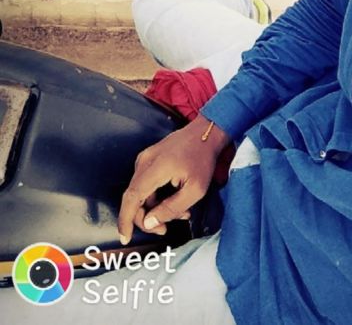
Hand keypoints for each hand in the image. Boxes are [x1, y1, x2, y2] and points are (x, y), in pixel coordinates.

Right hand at [117, 113, 230, 244]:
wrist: (206, 132)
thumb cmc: (203, 159)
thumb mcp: (195, 189)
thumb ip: (171, 208)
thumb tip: (150, 223)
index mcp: (154, 168)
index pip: (132, 198)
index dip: (126, 220)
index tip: (125, 238)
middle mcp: (144, 162)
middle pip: (135, 198)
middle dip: (146, 218)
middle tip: (164, 229)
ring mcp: (145, 159)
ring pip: (141, 192)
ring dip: (155, 207)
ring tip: (180, 213)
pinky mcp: (149, 159)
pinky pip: (146, 183)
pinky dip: (157, 196)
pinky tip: (175, 200)